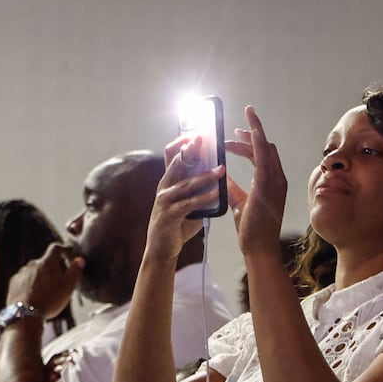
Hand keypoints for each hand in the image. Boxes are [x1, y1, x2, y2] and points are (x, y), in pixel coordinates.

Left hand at [6, 243, 80, 319]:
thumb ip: (75, 271)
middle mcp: (33, 264)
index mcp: (47, 263)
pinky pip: (25, 279)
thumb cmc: (50, 300)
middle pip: (45, 261)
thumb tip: (79, 260)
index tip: (69, 256)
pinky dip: (31, 284)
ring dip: (41, 277)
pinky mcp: (14, 282)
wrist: (26, 315)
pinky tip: (35, 295)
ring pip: (35, 271)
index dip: (64, 250)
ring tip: (46, 292)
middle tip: (59, 282)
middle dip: (53, 268)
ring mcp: (22, 273)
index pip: (56, 248)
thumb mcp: (68, 287)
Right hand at [143, 135, 227, 259]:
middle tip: (204, 139)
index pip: (171, 155)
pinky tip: (216, 193)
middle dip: (190, 150)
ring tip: (221, 169)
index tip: (195, 132)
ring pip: (186, 183)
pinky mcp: (169, 215)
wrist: (161, 249)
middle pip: (176, 163)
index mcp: (168, 181)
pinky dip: (204, 198)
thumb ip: (199, 191)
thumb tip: (218, 180)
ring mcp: (165, 200)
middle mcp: (164, 187)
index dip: (181, 142)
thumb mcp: (188, 203)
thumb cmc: (176, 225)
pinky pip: (189, 204)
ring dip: (205, 176)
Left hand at [222, 105, 288, 257]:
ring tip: (245, 118)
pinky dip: (258, 143)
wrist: (259, 247)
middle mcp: (277, 179)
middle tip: (235, 127)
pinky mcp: (268, 186)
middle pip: (266, 147)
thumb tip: (221, 175)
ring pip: (267, 148)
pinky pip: (265, 159)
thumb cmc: (252, 229)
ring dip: (255, 132)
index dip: (250, 143)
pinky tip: (250, 133)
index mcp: (271, 183)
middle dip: (252, 133)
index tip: (235, 136)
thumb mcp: (239, 202)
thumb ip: (232, 188)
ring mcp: (275, 182)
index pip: (262, 155)